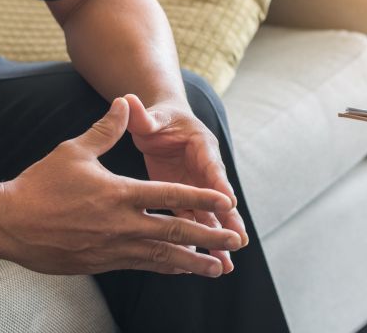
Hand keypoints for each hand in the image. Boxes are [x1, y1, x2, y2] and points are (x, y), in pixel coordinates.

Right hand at [0, 98, 242, 275]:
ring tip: (219, 268)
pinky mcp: (105, 262)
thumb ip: (107, 129)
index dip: (203, 199)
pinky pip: (144, 266)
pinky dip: (167, 267)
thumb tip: (124, 102)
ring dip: (195, 262)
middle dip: (210, 237)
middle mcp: (124, 223)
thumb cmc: (41, 184)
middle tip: (236, 241)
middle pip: (176, 231)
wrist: (9, 222)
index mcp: (122, 194)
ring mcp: (115, 247)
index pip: (172, 195)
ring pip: (164, 256)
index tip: (227, 203)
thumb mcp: (75, 151)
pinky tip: (181, 269)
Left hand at [124, 94, 246, 273]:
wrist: (161, 123)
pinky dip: (200, 241)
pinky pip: (194, 221)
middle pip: (219, 197)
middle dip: (229, 221)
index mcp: (201, 146)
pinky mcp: (184, 198)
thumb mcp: (152, 116)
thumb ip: (143, 115)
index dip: (220, 184)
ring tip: (227, 265)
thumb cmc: (158, 118)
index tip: (229, 203)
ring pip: (210, 216)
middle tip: (238, 241)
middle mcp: (204, 169)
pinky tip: (203, 262)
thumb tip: (128, 101)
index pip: (212, 167)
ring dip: (217, 239)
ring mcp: (196, 186)